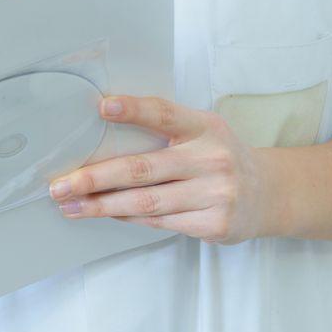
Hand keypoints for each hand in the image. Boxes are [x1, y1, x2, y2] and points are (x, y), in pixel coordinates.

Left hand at [50, 94, 279, 244]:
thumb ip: (165, 129)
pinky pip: (159, 222)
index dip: (133, 110)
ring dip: (102, 206)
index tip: (101, 107)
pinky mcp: (214, 224)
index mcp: (204, 127)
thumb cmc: (220, 156)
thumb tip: (101, 130)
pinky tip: (104, 214)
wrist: (272, 194)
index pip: (164, 113)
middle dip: (95, 178)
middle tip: (60, 184)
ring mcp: (215, 194)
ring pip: (146, 202)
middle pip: (142, 169)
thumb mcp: (203, 131)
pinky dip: (126, 218)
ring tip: (70, 205)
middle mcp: (211, 159)